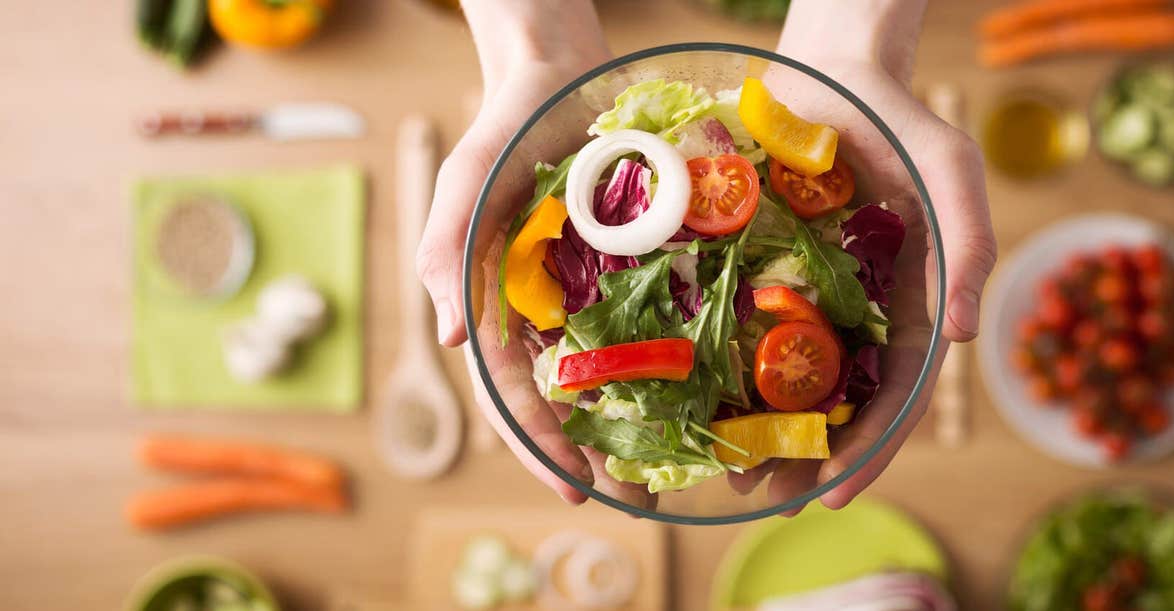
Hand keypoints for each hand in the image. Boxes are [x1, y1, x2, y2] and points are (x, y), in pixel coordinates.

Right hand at [417, 0, 656, 506]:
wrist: (559, 72)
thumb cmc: (502, 129)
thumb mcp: (465, 185)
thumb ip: (445, 253)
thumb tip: (445, 342)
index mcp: (498, 305)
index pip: (515, 391)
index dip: (542, 443)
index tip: (574, 488)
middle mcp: (548, 308)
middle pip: (570, 396)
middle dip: (598, 451)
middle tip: (641, 500)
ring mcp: (595, 289)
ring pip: (617, 369)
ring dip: (641, 420)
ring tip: (676, 467)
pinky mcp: (638, 261)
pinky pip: (658, 316)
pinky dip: (675, 357)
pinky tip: (706, 389)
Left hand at [764, 0, 996, 512]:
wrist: (833, 68)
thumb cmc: (900, 117)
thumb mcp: (950, 169)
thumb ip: (968, 245)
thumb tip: (966, 338)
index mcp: (915, 301)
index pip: (898, 393)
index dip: (872, 447)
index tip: (835, 493)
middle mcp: (863, 310)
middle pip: (841, 403)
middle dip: (811, 458)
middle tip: (768, 500)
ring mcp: (812, 293)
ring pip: (791, 380)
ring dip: (766, 432)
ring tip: (732, 477)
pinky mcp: (764, 269)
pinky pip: (746, 329)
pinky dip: (729, 373)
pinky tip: (700, 407)